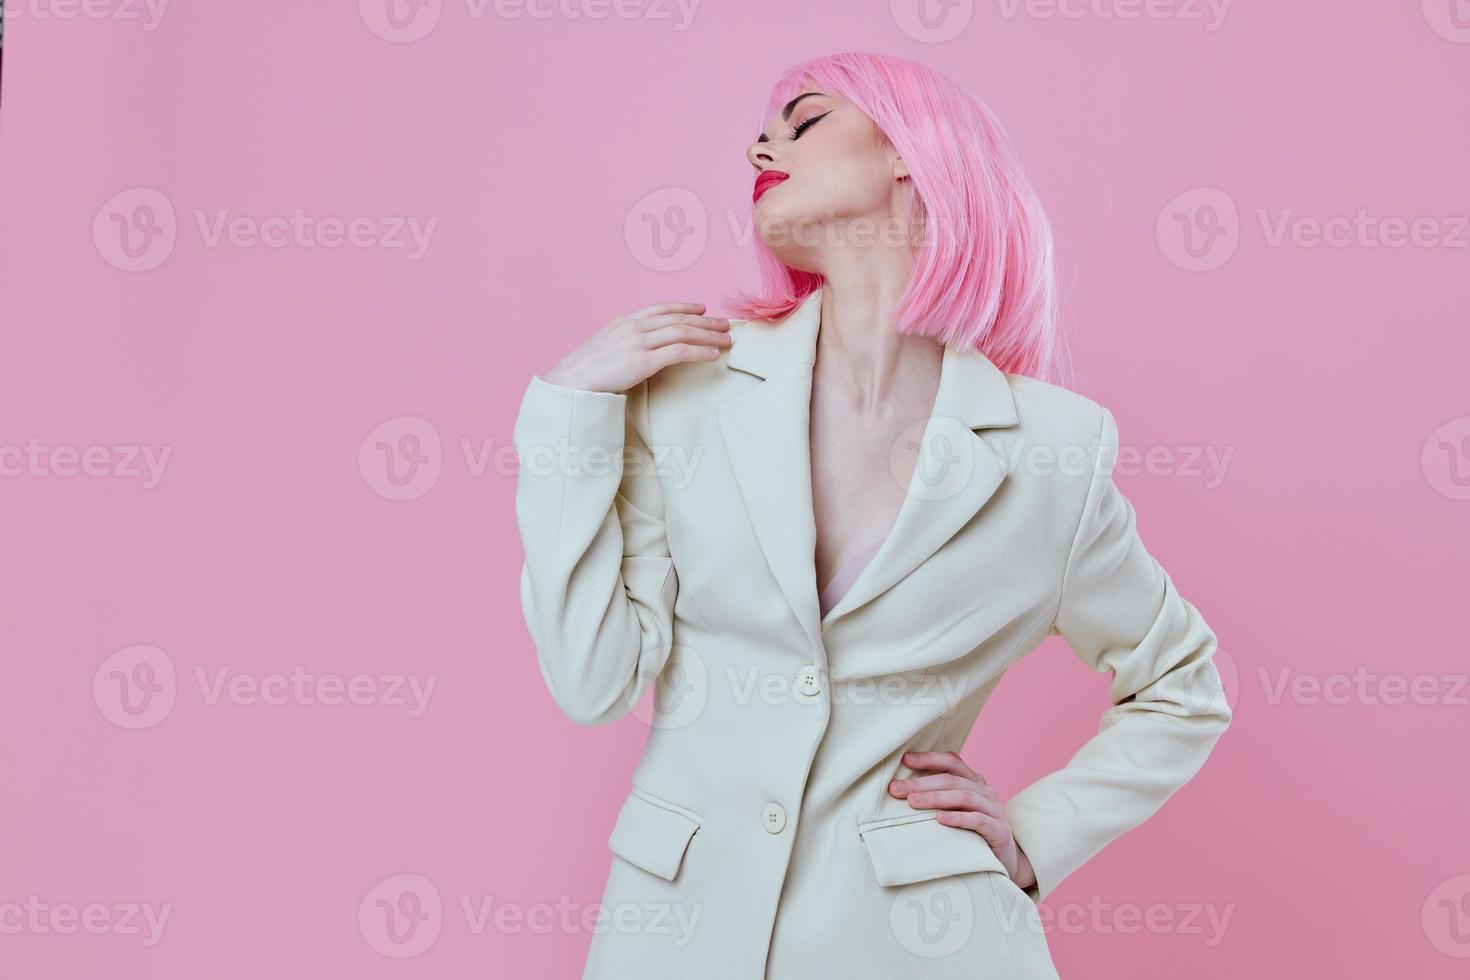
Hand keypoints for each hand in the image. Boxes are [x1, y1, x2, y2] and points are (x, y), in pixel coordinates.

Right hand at [540, 301, 730, 393]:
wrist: (569, 383)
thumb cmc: (584, 373)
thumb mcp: (605, 348)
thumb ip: (624, 343)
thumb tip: (640, 351)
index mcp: (623, 322)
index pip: (661, 308)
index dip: (684, 307)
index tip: (702, 308)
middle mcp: (633, 327)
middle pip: (678, 319)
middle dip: (705, 321)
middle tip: (724, 324)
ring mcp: (638, 343)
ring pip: (683, 333)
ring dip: (708, 335)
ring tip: (726, 339)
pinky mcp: (643, 362)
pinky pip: (680, 352)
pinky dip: (700, 352)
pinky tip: (713, 354)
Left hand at [888, 750, 1036, 891]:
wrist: (1003, 862)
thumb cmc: (972, 834)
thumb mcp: (957, 811)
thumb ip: (939, 797)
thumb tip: (901, 789)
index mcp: (974, 782)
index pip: (952, 762)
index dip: (929, 758)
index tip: (904, 760)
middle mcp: (985, 792)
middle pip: (952, 780)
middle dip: (921, 783)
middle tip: (897, 789)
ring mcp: (995, 810)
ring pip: (964, 797)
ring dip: (935, 798)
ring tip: (912, 802)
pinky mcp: (999, 831)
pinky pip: (978, 820)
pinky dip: (958, 818)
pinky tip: (939, 819)